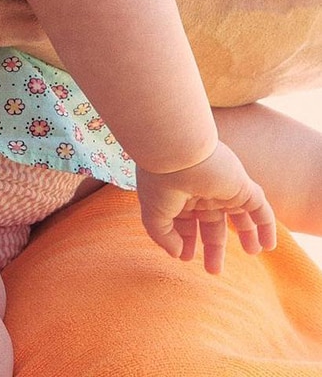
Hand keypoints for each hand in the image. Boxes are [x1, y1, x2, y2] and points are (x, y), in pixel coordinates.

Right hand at [136, 141, 275, 273]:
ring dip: (246, 234)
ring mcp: (223, 188)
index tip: (186, 257)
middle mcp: (201, 192)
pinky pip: (260, 209)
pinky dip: (266, 226)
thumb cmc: (160, 180)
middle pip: (212, 222)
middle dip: (214, 246)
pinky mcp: (242, 186)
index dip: (187, 240)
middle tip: (213, 270)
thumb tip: (178, 253)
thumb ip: (163, 236)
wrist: (177, 151)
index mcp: (179, 195)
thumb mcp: (153, 214)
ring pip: (239, 214)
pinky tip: (269, 246)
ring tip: (253, 252)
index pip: (186, 222)